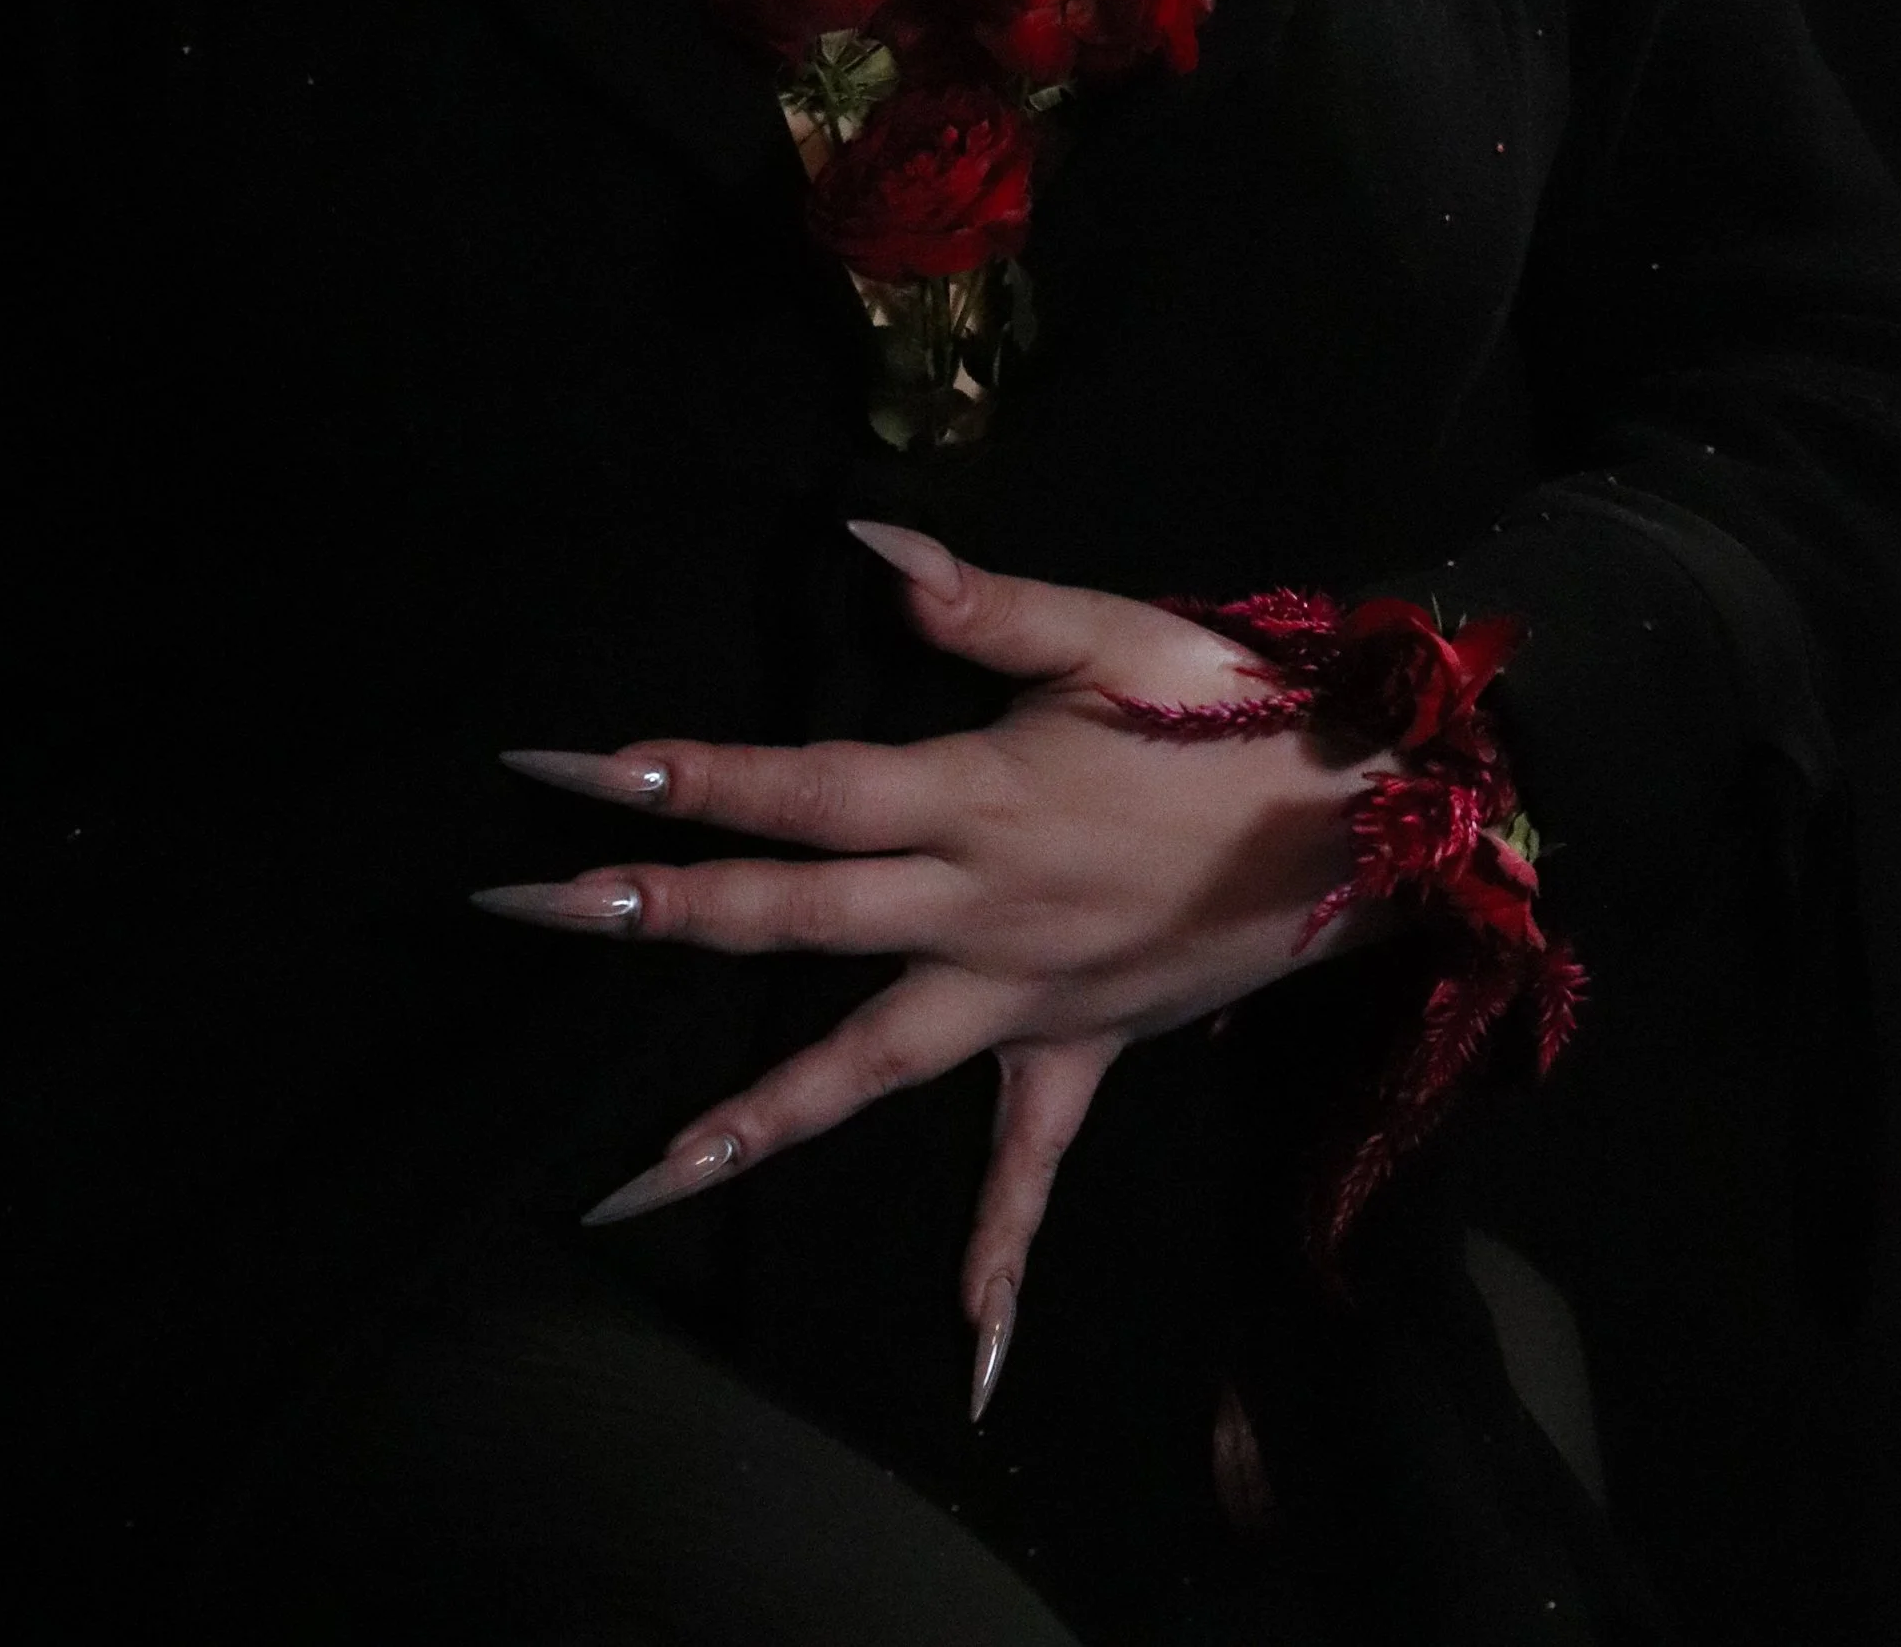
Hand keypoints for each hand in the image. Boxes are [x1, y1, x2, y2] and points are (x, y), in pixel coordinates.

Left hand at [474, 522, 1396, 1416]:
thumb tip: (865, 539)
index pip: (796, 787)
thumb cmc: (1239, 706)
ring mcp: (1023, 995)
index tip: (562, 771)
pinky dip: (1001, 1260)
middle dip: (653, 910)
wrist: (1377, 819)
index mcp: (974, 794)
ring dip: (753, 1118)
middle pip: (790, 914)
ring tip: (635, 1184)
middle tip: (524, 908)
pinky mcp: (1081, 1050)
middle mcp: (976, 906)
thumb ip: (982, 603)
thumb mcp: (1114, 630)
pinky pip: (1034, 1169)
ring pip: (867, 1065)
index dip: (680, 775)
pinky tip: (968, 1361)